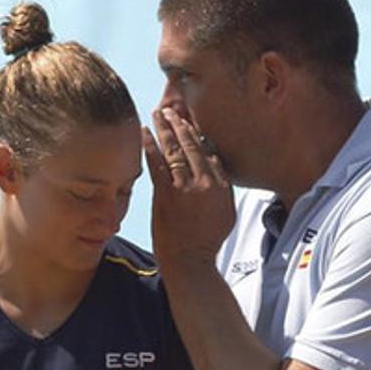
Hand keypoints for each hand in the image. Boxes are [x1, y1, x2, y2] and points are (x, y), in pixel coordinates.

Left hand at [142, 108, 235, 271]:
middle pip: (192, 144)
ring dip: (165, 129)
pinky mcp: (165, 195)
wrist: (190, 260)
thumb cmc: (207, 240)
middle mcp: (205, 182)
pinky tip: (145, 133)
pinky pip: (157, 163)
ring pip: (175, 149)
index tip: (188, 120)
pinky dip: (150, 146)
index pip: (208, 150)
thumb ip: (223, 186)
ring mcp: (184, 188)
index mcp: (221, 185)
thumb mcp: (226, 213)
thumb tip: (215, 162)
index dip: (197, 133)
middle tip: (171, 109)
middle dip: (180, 123)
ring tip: (158, 113)